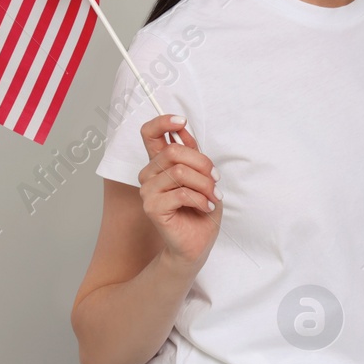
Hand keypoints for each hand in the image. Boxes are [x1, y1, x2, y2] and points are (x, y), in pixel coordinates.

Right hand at [136, 114, 221, 268]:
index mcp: (160, 164)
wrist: (197, 243)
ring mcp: (147, 191)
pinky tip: (206, 207)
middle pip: (174, 152)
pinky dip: (201, 200)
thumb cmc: (200, 209)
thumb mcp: (203, 176)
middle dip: (203, 165)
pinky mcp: (152, 207)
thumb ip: (192, 153)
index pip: (149, 133)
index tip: (181, 121)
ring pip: (180, 172)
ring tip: (213, 197)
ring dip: (204, 185)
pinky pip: (181, 193)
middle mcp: (149, 174)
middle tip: (215, 181)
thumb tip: (182, 129)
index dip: (162, 122)